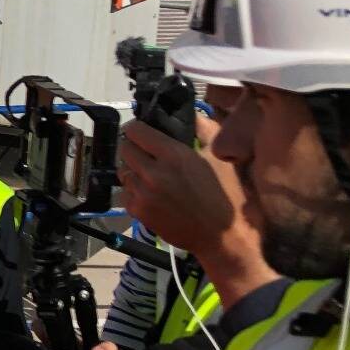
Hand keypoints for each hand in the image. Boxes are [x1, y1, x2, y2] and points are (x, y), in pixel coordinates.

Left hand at [117, 118, 237, 249]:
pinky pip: (125, 192)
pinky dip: (134, 190)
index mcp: (173, 155)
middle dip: (133, 146)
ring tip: (150, 173)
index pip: (136, 131)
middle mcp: (153, 173)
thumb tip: (189, 112)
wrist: (223, 237)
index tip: (142, 130)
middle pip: (125, 149)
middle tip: (146, 151)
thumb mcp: (221, 156)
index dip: (137, 128)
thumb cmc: (226, 195)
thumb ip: (203, 128)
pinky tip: (151, 192)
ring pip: (123, 171)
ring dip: (133, 169)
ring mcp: (143, 194)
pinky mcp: (138, 212)